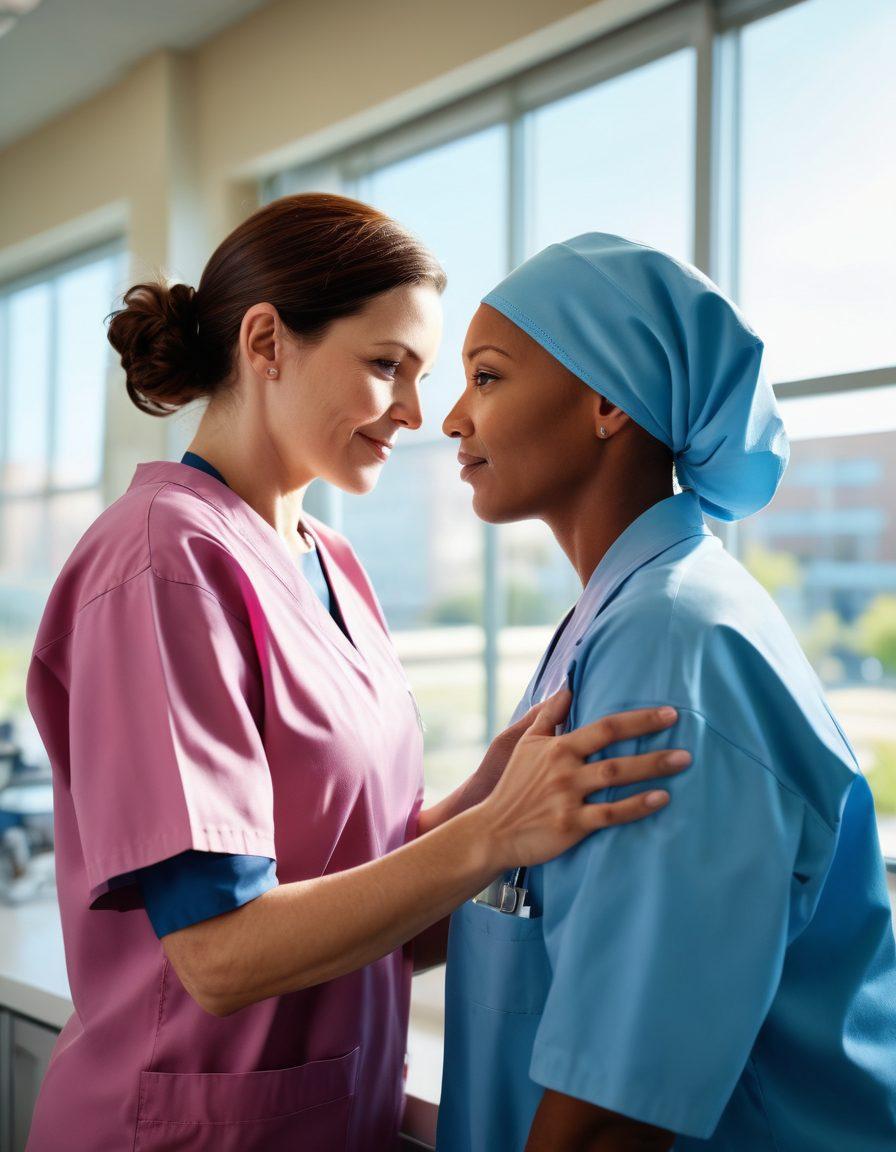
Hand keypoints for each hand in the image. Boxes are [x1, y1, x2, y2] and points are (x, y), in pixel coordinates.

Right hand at [480, 688, 689, 871]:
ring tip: (681, 763)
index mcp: (558, 747)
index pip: (605, 727)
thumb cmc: (514, 786)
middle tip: (686, 739)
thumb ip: (548, 717)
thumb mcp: (525, 745)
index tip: (668, 713)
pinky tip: (661, 799)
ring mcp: (568, 797)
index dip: (638, 719)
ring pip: (616, 779)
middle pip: (616, 752)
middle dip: (652, 744)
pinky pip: (610, 814)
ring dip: (651, 770)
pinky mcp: (570, 825)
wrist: (493, 829)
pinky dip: (636, 807)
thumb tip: (567, 689)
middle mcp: (565, 769)